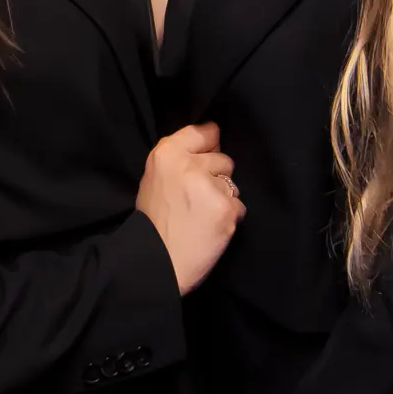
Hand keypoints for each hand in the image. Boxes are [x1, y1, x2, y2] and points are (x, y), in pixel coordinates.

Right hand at [135, 121, 244, 294]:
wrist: (156, 262)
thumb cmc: (153, 222)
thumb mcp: (154, 178)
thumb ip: (179, 158)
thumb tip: (212, 143)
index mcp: (166, 154)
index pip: (203, 132)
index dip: (209, 144)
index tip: (206, 157)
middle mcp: (189, 165)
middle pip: (223, 158)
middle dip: (216, 176)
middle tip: (196, 198)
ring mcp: (210, 187)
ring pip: (232, 184)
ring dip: (223, 198)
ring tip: (202, 216)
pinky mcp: (226, 209)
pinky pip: (239, 206)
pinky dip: (228, 217)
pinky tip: (211, 228)